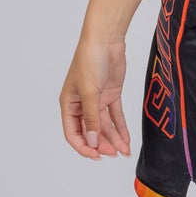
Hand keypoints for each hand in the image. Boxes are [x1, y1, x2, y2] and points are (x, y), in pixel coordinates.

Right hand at [59, 34, 131, 160]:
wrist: (106, 40)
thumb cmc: (90, 61)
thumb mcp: (90, 92)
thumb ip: (92, 118)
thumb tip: (92, 141)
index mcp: (69, 104)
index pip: (73, 133)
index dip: (83, 147)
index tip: (96, 156)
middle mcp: (82, 104)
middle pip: (91, 132)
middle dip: (102, 144)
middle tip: (114, 154)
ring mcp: (97, 100)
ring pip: (104, 126)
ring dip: (113, 139)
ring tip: (123, 151)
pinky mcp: (111, 95)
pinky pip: (115, 116)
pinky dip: (121, 128)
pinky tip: (126, 139)